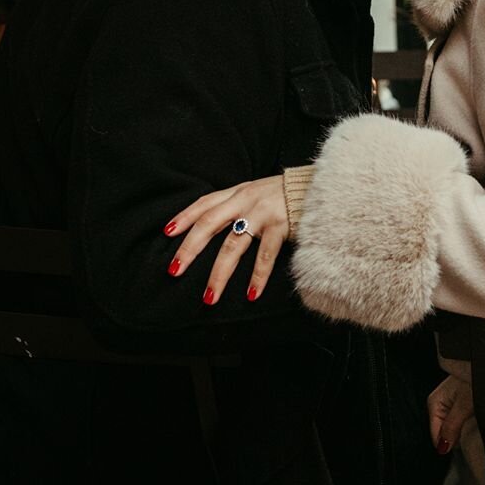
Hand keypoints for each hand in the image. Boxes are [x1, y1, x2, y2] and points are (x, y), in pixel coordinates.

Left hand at [164, 175, 288, 304]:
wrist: (317, 187)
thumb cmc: (284, 195)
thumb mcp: (256, 191)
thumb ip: (237, 204)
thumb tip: (213, 225)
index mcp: (237, 192)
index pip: (204, 203)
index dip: (185, 217)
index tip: (166, 233)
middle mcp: (245, 200)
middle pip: (209, 224)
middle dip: (190, 248)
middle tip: (174, 270)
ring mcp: (262, 213)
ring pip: (232, 246)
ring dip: (219, 274)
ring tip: (209, 297)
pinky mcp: (280, 225)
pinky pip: (265, 255)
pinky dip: (257, 277)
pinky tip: (251, 295)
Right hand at [428, 375, 472, 454]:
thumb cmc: (474, 378)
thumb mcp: (464, 404)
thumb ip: (451, 426)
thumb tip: (442, 447)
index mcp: (434, 402)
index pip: (436, 436)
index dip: (451, 443)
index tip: (464, 439)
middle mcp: (439, 403)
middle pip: (445, 434)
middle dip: (458, 436)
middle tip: (471, 426)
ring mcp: (448, 405)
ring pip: (453, 430)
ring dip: (464, 430)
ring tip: (475, 420)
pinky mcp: (458, 406)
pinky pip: (459, 423)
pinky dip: (468, 424)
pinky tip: (475, 418)